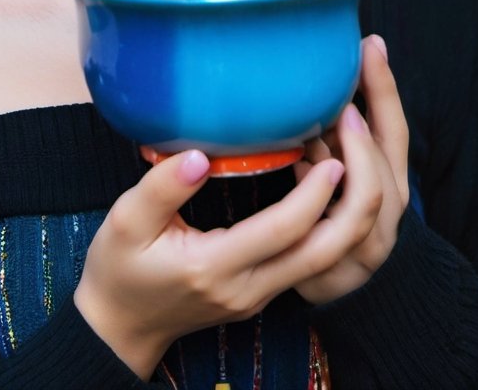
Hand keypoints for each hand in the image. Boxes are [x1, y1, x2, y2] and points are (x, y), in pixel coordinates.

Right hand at [73, 144, 345, 377]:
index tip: (334, 153)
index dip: (315, 192)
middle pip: (325, 253)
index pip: (284, 231)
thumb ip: (160, 188)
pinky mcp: (265, 291)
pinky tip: (327, 181)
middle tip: (359, 149)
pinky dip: (330, 222)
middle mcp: (249, 287)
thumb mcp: (124, 221)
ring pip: (326, 259)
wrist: (120, 327)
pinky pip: (311, 258)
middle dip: (355, 203)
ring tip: (350, 156)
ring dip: (347, 212)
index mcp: (215, 267)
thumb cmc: (119, 268)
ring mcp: (261, 294)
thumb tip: (197, 156)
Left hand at [292, 34, 408, 304]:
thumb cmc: (338, 208)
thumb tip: (310, 74)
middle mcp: (389, 204)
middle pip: (386, 162)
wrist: (349, 285)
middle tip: (340, 104)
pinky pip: (325, 230)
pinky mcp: (337, 265)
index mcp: (392, 172)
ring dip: (346, 164)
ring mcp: (368, 239)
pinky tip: (295, 171)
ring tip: (319, 138)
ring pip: (367, 199)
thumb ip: (332, 128)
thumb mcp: (341, 161)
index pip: (395, 125)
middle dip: (364, 131)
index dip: (384, 85)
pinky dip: (314, 200)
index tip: (370, 44)